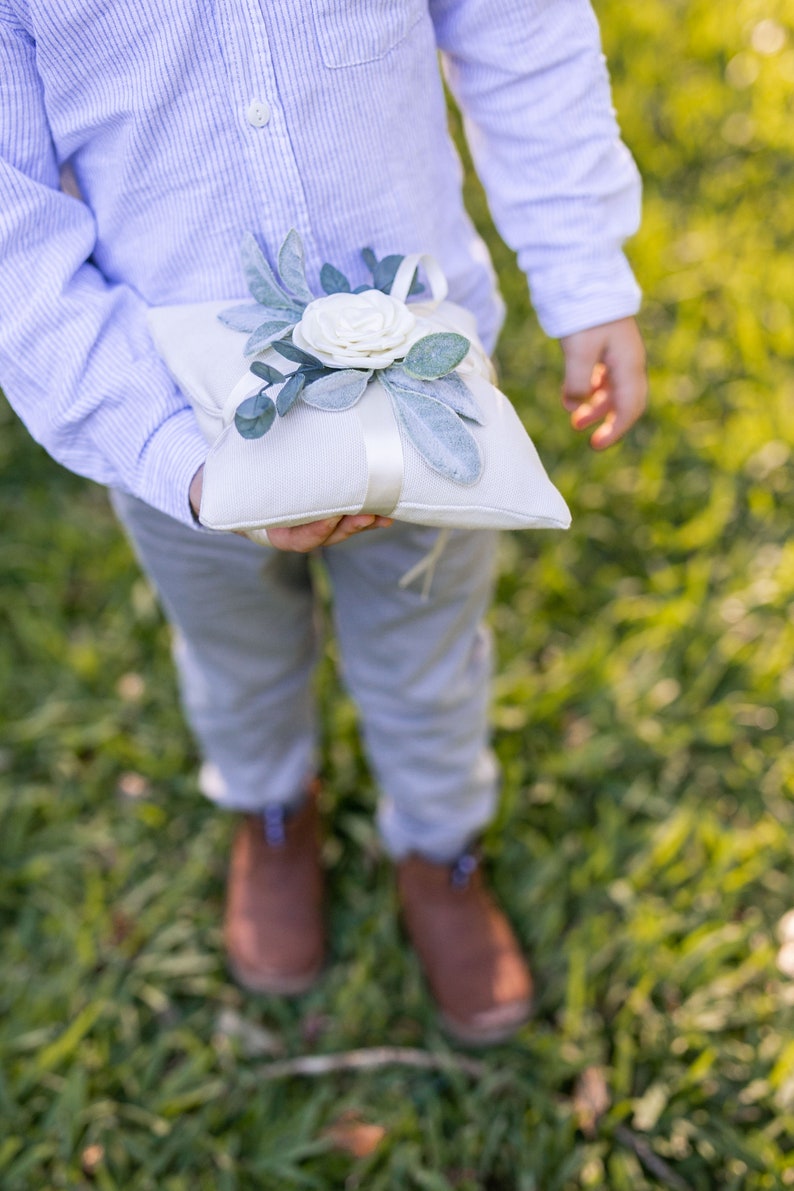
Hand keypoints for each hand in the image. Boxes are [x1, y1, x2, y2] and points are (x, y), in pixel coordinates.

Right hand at [188, 466, 391, 550]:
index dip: (314, 532)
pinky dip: (368, 514)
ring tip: (384, 513)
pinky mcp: (328, 509)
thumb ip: (243, 455)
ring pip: (340, 528)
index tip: (331, 517)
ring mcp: (311, 520)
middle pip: (325, 537)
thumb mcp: (232, 467)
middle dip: (348, 528)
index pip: (294, 539)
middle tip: (367, 515)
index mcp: (268, 527)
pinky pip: (348, 515)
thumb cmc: (232, 471)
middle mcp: (292, 528)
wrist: (230, 477)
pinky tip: (388, 509)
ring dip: (364, 522)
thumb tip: (252, 417)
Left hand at [560, 316, 646, 448]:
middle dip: (607, 421)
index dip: (616, 429)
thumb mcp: (579, 351)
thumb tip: (574, 406)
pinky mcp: (603, 343)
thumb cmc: (585, 312)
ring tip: (573, 419)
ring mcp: (616, 351)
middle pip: (624, 400)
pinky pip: (600, 374)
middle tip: (588, 438)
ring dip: (594, 406)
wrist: (584, 275)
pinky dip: (587, 388)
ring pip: (610, 389)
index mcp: (628, 363)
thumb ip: (578, 382)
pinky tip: (569, 396)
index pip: (630, 407)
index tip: (597, 445)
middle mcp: (627, 359)